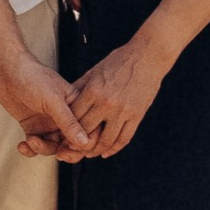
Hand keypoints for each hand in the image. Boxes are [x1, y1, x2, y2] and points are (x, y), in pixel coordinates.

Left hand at [0, 44, 93, 159]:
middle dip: (65, 152)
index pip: (88, 130)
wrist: (7, 70)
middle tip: (57, 154)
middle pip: (72, 143)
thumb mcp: (53, 100)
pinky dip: (30, 149)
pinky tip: (22, 145)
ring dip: (42, 148)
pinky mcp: (32, 126)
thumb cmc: (33, 78)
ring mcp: (48, 122)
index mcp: (75, 105)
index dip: (83, 143)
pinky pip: (36, 145)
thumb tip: (85, 143)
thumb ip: (68, 122)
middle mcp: (63, 116)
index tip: (71, 147)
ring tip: (31, 140)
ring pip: (53, 147)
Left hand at [71, 35, 167, 157]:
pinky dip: (114, 149)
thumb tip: (65, 101)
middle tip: (71, 149)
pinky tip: (107, 152)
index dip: (65, 128)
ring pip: (106, 140)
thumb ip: (80, 87)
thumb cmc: (119, 61)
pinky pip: (124, 138)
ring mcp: (123, 111)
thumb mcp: (95, 70)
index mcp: (93, 90)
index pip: (74, 116)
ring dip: (95, 150)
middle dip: (77, 143)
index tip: (61, 135)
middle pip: (87, 131)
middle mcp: (107, 103)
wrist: (148, 56)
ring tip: (89, 153)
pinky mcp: (137, 115)